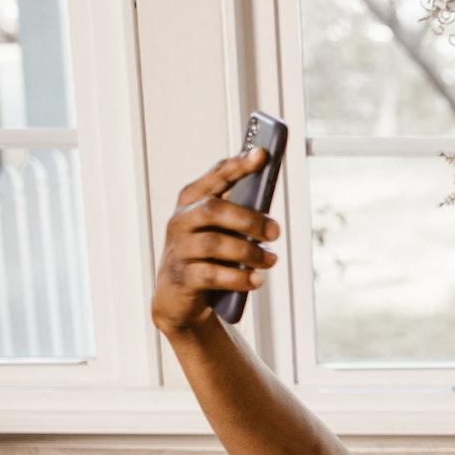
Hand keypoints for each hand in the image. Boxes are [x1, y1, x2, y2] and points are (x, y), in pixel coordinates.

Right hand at [151, 149, 280, 335]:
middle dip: (249, 219)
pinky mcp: (182, 277)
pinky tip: (256, 280)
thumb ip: (238, 215)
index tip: (262, 154)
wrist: (179, 300)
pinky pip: (212, 274)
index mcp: (192, 203)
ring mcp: (178, 249)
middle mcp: (180, 222)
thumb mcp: (221, 233)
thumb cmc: (208, 259)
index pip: (215, 177)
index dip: (237, 165)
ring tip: (271, 260)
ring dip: (249, 252)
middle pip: (214, 209)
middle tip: (276, 232)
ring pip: (214, 243)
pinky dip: (238, 278)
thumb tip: (270, 206)